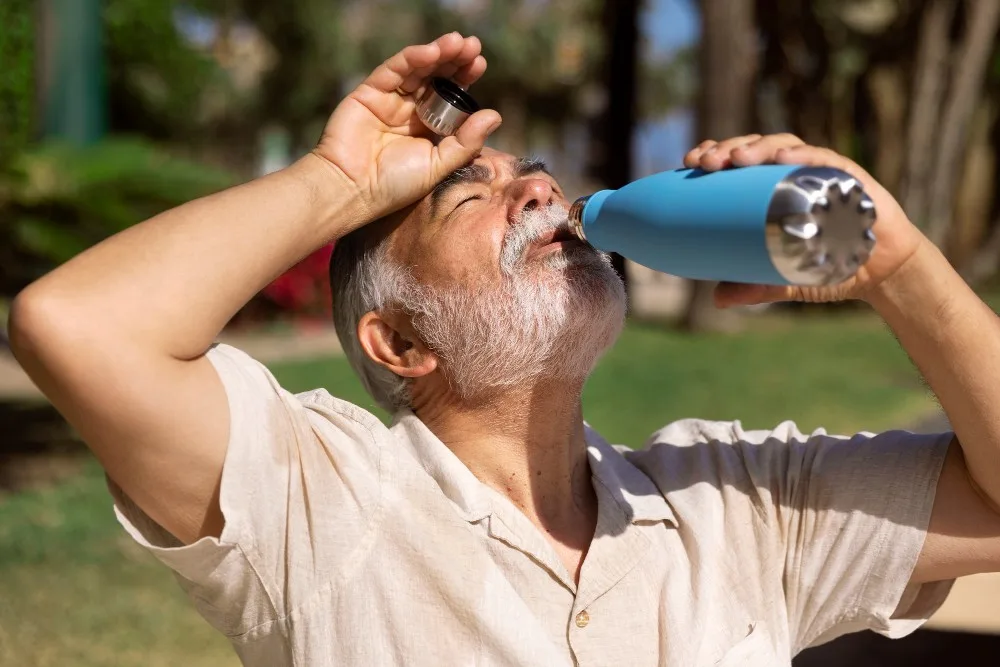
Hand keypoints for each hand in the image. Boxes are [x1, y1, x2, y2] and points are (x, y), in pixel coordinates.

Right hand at [314, 33, 501, 222]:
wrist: (352, 190)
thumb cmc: (394, 185)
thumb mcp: (438, 165)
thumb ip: (465, 142)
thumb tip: (495, 115)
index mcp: (428, 127)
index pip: (450, 96)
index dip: (464, 78)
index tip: (480, 63)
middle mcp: (410, 110)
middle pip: (435, 77)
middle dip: (454, 60)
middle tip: (473, 46)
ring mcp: (389, 99)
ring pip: (417, 69)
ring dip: (437, 53)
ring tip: (457, 43)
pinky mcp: (369, 92)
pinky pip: (393, 70)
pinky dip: (412, 58)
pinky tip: (431, 51)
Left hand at [682, 134, 926, 306]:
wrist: (882, 272)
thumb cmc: (831, 266)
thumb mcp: (785, 279)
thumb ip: (754, 287)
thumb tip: (717, 299)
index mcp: (774, 189)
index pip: (739, 162)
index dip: (714, 153)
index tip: (688, 162)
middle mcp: (795, 174)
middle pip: (755, 148)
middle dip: (727, 148)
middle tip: (704, 162)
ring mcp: (823, 172)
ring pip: (784, 146)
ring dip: (758, 147)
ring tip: (736, 158)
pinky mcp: (851, 177)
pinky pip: (825, 160)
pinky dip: (803, 156)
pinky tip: (782, 158)